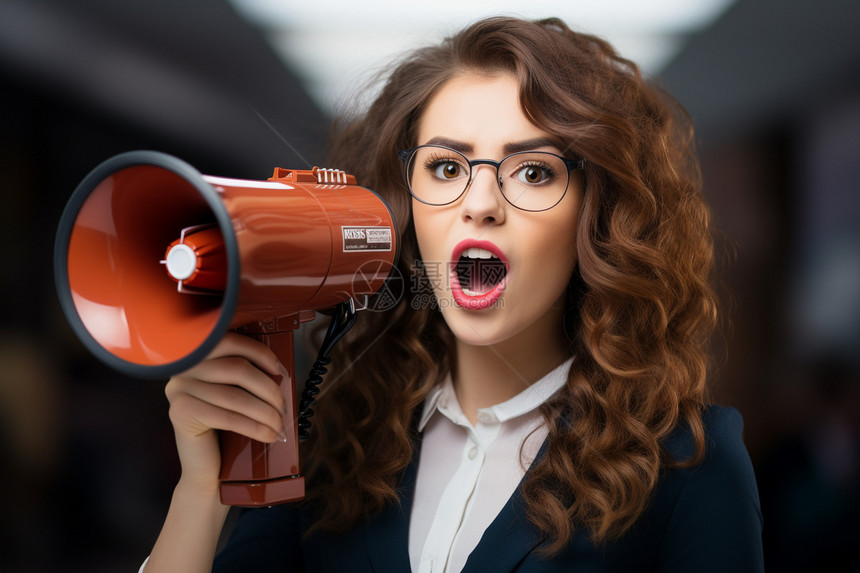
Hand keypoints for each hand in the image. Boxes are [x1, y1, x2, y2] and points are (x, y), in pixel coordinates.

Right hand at [164, 332, 285, 494]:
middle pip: (237, 369)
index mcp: (196, 356)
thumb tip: (279, 369)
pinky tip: (268, 435)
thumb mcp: (235, 393)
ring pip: (235, 395)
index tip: (281, 371)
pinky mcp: (181, 413)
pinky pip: (228, 417)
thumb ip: (246, 375)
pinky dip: (255, 427)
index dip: (260, 353)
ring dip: (265, 412)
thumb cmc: (224, 428)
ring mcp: (179, 390)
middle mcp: (183, 369)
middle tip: (283, 407)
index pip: (230, 342)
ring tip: (279, 424)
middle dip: (268, 389)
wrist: (205, 467)